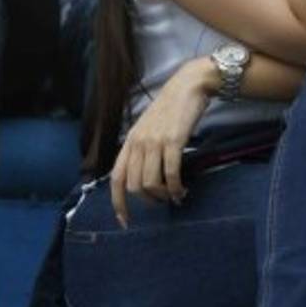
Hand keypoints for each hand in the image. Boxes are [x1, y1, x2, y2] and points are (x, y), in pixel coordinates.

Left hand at [110, 58, 214, 227]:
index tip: (125, 222)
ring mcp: (155, 141)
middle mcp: (138, 142)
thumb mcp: (149, 127)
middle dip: (149, 201)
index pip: (116, 178)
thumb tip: (144, 177)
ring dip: (163, 196)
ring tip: (175, 195)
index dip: (118, 203)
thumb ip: (143, 148)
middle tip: (163, 200)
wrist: (189, 85)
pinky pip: (170, 174)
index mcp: (130, 140)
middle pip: (134, 186)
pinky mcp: (173, 141)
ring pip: (150, 184)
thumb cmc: (171, 108)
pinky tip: (182, 190)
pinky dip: (175, 188)